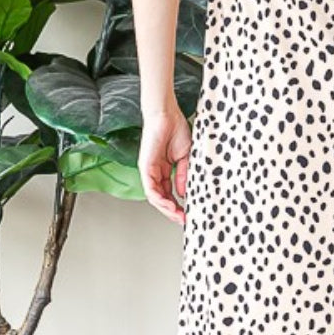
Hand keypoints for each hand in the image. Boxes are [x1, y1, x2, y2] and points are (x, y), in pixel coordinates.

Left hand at [139, 105, 192, 224]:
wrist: (167, 115)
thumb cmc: (176, 130)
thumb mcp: (185, 158)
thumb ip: (183, 175)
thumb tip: (183, 193)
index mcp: (164, 170)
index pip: (169, 193)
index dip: (178, 205)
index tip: (188, 214)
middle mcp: (155, 172)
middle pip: (161, 198)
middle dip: (172, 211)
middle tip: (183, 220)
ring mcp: (149, 170)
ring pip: (155, 197)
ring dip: (166, 209)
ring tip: (177, 216)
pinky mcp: (145, 167)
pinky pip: (150, 188)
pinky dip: (159, 199)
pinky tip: (169, 205)